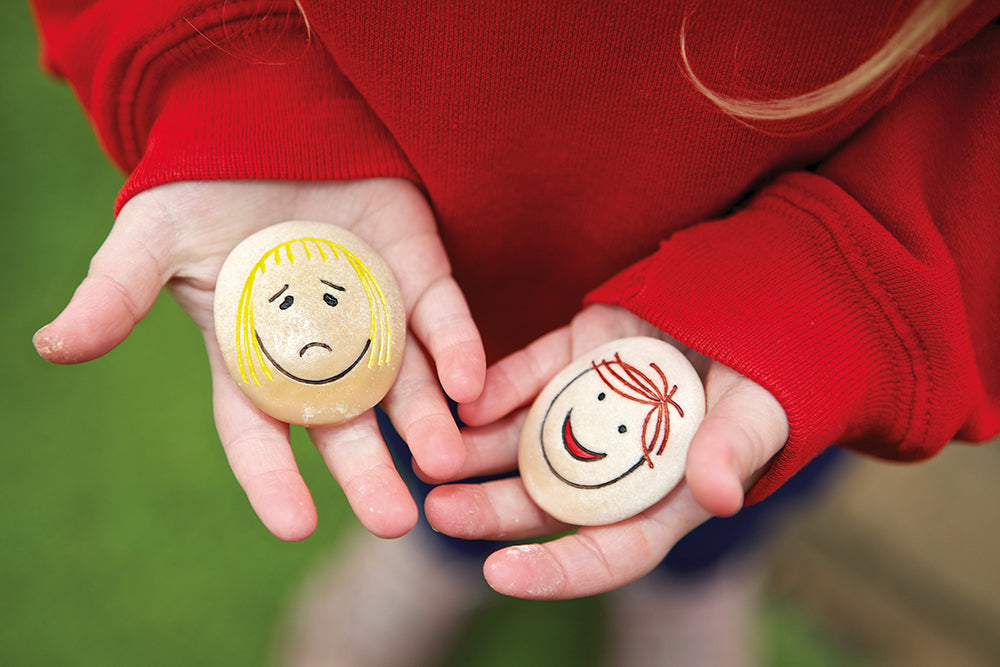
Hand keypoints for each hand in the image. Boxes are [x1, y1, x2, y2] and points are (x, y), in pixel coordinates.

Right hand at [33, 178, 485, 540]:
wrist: (271, 121)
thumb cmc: (207, 186)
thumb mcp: (155, 236)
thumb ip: (117, 292)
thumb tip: (53, 347)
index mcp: (256, 357)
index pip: (261, 430)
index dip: (273, 479)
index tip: (294, 527)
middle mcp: (323, 351)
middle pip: (347, 425)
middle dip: (369, 473)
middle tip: (396, 522)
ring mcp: (375, 316)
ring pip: (406, 385)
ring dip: (428, 424)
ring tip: (445, 462)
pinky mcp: (418, 274)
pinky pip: (444, 320)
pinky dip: (458, 351)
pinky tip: (472, 386)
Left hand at [424, 304, 786, 598]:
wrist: (755, 292)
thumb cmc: (772, 365)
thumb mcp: (763, 407)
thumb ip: (735, 448)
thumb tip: (719, 498)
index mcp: (662, 493)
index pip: (608, 550)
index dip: (556, 570)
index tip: (498, 574)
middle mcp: (615, 461)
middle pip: (545, 500)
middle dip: (490, 511)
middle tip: (437, 509)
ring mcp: (590, 408)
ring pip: (523, 443)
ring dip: (474, 452)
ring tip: (424, 458)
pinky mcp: (575, 358)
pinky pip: (528, 377)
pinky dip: (496, 389)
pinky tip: (461, 399)